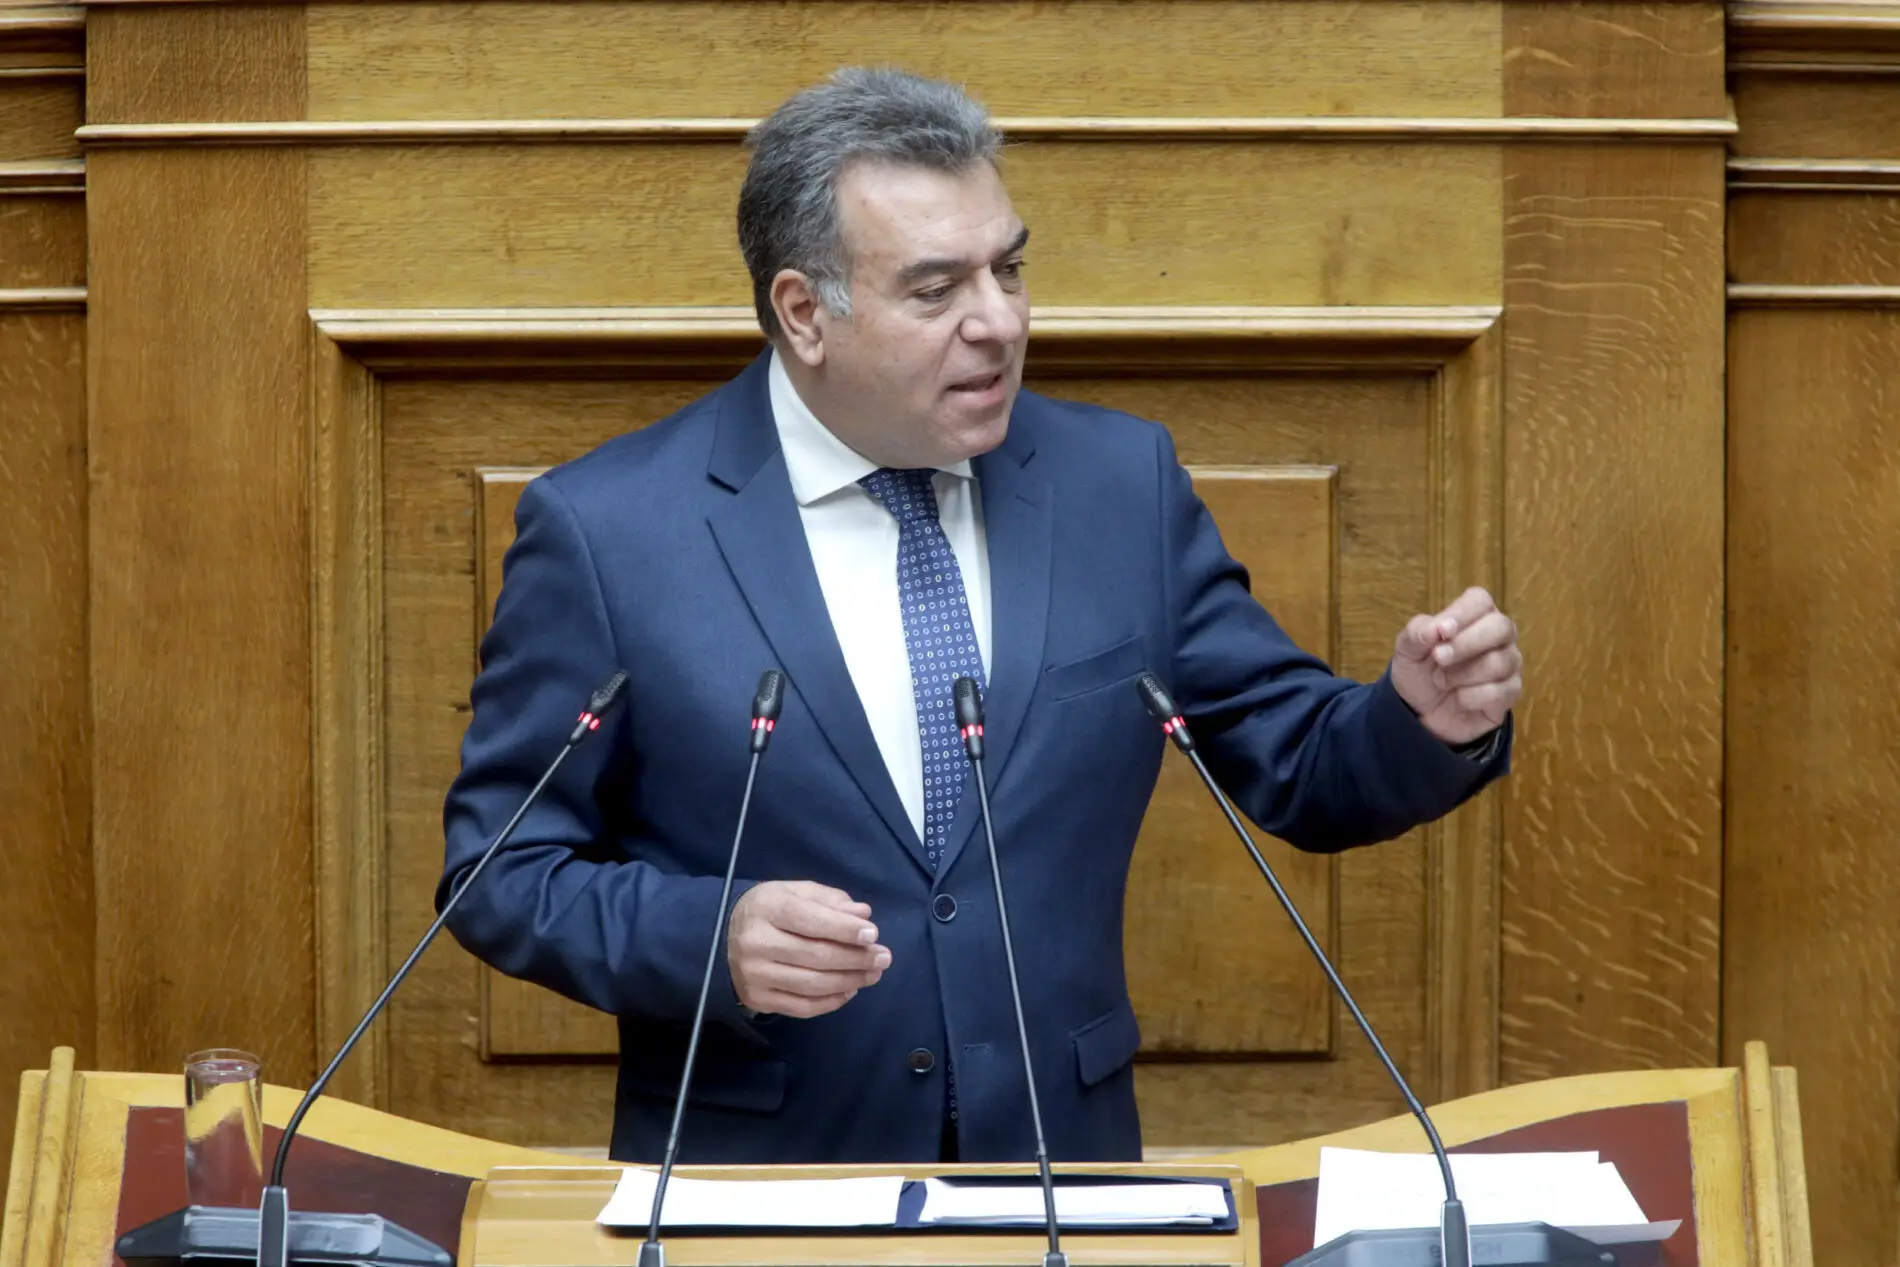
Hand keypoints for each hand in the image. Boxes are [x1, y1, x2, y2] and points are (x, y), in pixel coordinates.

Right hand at [728, 880, 890, 1017]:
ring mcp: (756, 975)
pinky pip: (802, 1007)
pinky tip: (850, 990)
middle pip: (816, 956)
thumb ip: (830, 901)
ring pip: (812, 985)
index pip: (811, 920)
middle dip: (856, 958)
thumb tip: (862, 916)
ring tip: (873, 975)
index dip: (844, 929)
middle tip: (883, 958)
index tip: (873, 934)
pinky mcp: (758, 999)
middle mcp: (757, 943)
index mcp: (768, 908)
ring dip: (850, 981)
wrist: (723, 939)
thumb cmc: (770, 910)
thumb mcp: (796, 892)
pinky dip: (832, 1001)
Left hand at [1389, 586, 1521, 746]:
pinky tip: (1459, 698)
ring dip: (1461, 675)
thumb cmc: (1420, 670)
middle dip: (1465, 644)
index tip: (1441, 632)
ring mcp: (1509, 663)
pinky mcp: (1511, 692)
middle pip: (1500, 627)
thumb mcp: (1407, 650)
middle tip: (1438, 658)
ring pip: (1498, 662)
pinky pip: (1498, 692)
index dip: (1462, 614)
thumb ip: (1417, 634)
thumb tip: (1435, 629)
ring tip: (1441, 681)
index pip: (1480, 601)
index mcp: (1475, 616)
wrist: (1421, 711)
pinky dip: (1469, 697)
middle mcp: (1499, 636)